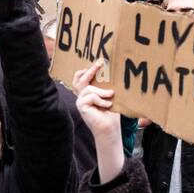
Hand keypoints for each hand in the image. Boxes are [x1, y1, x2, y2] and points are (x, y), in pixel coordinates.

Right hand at [72, 61, 122, 183]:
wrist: (109, 129)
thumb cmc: (111, 114)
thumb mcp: (109, 97)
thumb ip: (106, 87)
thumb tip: (113, 73)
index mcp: (87, 93)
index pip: (80, 78)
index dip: (86, 70)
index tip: (99, 63)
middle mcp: (81, 96)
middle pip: (80, 78)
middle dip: (91, 70)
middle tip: (100, 63)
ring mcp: (80, 101)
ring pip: (88, 88)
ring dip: (101, 91)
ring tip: (111, 95)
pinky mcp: (81, 106)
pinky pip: (90, 96)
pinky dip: (100, 100)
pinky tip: (107, 105)